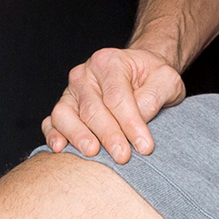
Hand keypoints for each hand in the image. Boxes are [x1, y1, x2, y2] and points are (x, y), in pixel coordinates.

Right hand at [42, 46, 184, 163]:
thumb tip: (139, 120)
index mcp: (109, 62)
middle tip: (123, 156)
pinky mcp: (64, 107)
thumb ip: (154, 96)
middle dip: (108, 134)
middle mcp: (84, 74)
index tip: (144, 146)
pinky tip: (60, 148)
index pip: (116, 97)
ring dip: (77, 135)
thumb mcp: (166, 80)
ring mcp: (71, 91)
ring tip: (92, 151)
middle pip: (92, 108)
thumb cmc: (152, 78)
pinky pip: (51, 121)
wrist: (139, 73)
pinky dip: (53, 135)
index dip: (130, 124)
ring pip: (65, 114)